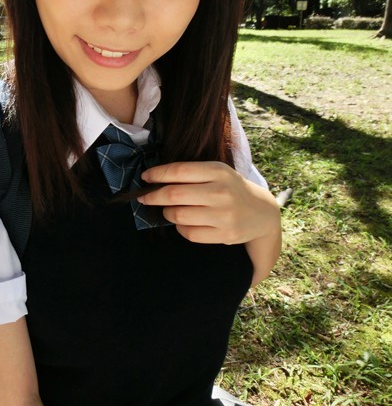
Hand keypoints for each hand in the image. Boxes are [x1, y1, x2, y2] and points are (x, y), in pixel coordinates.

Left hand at [138, 162, 280, 283]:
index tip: (145, 178)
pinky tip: (187, 223)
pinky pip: (188, 233)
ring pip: (178, 216)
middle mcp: (221, 192)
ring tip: (171, 210)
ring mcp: (224, 215)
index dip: (156, 174)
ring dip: (168, 213)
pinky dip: (181, 228)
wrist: (261, 212)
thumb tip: (154, 179)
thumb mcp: (217, 173)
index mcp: (218, 171)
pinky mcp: (225, 235)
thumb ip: (191, 174)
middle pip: (173, 195)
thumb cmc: (231, 189)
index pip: (178, 171)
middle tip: (144, 197)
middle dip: (153, 196)